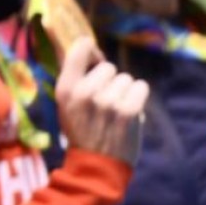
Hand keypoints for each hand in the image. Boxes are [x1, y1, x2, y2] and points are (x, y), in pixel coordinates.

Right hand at [55, 37, 147, 165]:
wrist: (96, 166)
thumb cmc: (81, 131)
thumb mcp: (66, 104)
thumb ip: (72, 75)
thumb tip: (78, 38)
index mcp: (65, 88)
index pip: (80, 47)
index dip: (89, 50)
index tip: (93, 60)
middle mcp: (84, 92)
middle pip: (108, 67)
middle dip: (108, 81)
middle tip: (102, 103)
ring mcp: (107, 101)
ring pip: (125, 78)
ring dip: (124, 92)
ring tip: (115, 112)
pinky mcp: (129, 111)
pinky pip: (140, 87)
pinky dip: (138, 98)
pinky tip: (129, 112)